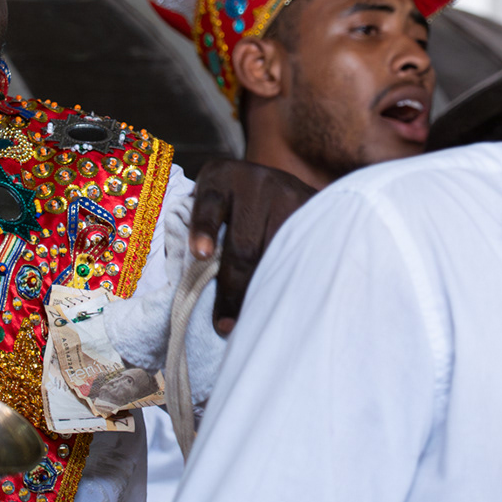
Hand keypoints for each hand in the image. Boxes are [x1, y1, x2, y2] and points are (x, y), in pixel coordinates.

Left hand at [188, 159, 315, 334]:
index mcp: (221, 176)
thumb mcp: (216, 206)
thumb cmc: (235, 208)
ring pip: (274, 252)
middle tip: (224, 324)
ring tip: (252, 321)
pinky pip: (299, 251)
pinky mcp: (312, 210)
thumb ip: (205, 231)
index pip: (210, 203)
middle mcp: (255, 180)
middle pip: (243, 243)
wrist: (282, 183)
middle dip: (232, 288)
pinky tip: (283, 300)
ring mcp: (287, 193)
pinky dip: (289, 278)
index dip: (204, 229)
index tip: (200, 254)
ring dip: (262, 290)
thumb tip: (188, 280)